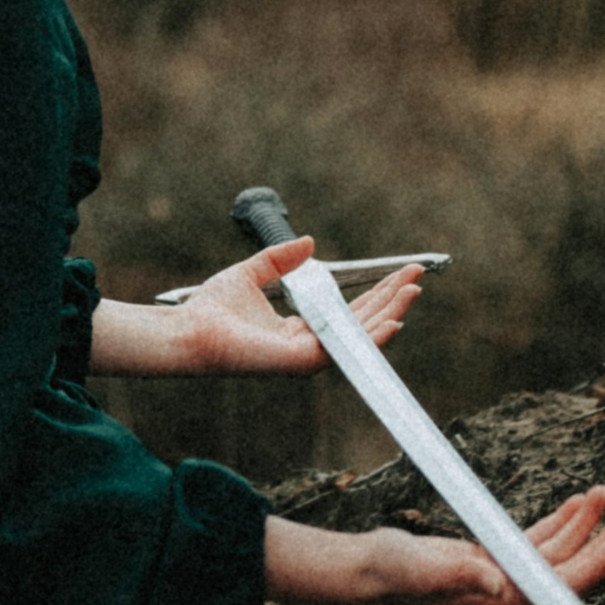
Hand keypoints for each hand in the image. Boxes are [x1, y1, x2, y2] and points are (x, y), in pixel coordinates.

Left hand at [167, 237, 424, 378]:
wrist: (188, 329)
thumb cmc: (211, 309)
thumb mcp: (252, 273)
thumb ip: (280, 259)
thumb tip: (309, 242)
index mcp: (298, 329)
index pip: (348, 311)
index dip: (375, 292)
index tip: (398, 273)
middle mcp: (308, 345)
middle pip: (361, 322)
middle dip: (391, 299)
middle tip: (417, 277)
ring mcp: (307, 357)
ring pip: (360, 337)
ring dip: (390, 313)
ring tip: (413, 292)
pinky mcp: (301, 362)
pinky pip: (344, 350)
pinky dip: (371, 338)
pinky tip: (393, 322)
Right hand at [263, 485, 604, 604]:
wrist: (368, 568)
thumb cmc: (390, 572)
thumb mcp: (423, 568)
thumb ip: (460, 574)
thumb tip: (499, 584)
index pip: (562, 589)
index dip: (596, 565)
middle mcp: (512, 601)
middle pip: (571, 571)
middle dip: (603, 541)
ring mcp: (506, 582)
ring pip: (558, 553)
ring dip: (585, 525)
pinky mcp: (496, 562)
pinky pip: (538, 542)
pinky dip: (560, 522)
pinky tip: (577, 503)